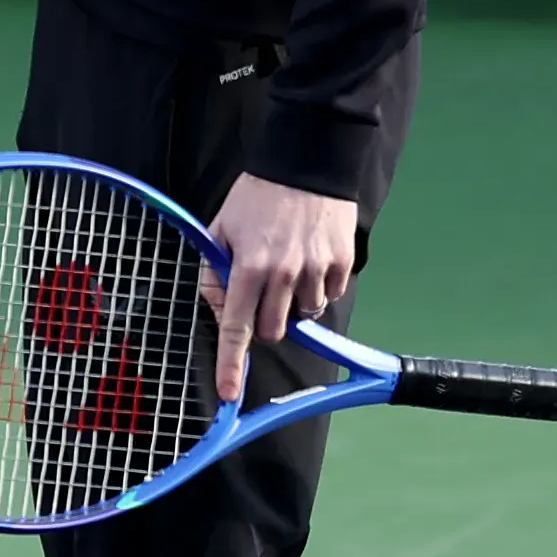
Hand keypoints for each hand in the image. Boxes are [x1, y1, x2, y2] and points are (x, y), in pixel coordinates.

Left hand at [202, 173, 357, 402]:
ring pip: (304, 316)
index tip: (228, 393)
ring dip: (293, 302)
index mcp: (249, 265)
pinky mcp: (341, 264)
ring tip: (288, 264)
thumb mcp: (221, 227)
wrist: (305, 163)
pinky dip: (318, 286)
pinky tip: (309, 257)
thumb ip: (215, 271)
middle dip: (264, 321)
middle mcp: (284, 274)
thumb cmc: (256, 196)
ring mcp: (316, 270)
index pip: (237, 326)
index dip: (231, 363)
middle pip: (273, 330)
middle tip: (261, 292)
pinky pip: (329, 296)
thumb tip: (221, 308)